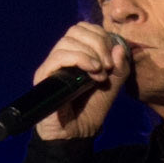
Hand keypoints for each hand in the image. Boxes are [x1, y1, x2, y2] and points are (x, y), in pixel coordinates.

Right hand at [32, 22, 131, 140]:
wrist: (76, 134)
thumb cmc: (91, 110)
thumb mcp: (112, 87)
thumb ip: (119, 68)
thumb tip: (119, 47)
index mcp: (78, 53)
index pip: (86, 29)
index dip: (102, 37)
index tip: (113, 59)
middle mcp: (63, 55)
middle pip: (77, 29)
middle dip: (98, 43)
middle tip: (108, 65)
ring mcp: (52, 64)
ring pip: (68, 40)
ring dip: (90, 52)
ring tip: (100, 72)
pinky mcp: (44, 76)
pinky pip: (59, 56)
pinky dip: (79, 58)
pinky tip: (92, 71)